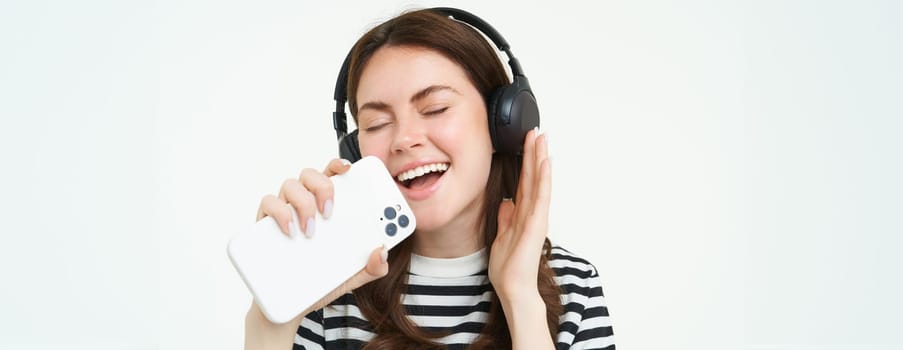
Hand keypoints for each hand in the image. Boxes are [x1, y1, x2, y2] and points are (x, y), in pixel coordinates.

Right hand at [246, 159, 388, 337]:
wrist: (290, 303)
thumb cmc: (321, 280)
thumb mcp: (352, 276)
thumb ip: (372, 267)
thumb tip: (383, 252)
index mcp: (327, 205)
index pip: (333, 174)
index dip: (340, 165)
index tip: (350, 169)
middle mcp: (305, 201)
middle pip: (311, 174)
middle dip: (323, 187)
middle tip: (330, 212)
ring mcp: (284, 209)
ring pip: (290, 184)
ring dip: (303, 203)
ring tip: (311, 230)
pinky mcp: (265, 222)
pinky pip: (269, 203)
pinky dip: (280, 213)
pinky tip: (290, 231)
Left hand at [488, 128, 550, 301]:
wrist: (513, 287)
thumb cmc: (509, 268)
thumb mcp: (501, 236)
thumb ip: (505, 218)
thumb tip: (506, 202)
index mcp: (522, 214)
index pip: (525, 182)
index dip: (526, 162)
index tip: (527, 143)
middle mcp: (531, 212)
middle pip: (533, 177)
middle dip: (534, 153)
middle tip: (537, 131)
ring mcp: (536, 217)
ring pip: (539, 181)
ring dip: (540, 159)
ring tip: (542, 139)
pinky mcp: (536, 224)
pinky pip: (541, 196)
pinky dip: (544, 178)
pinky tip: (545, 162)